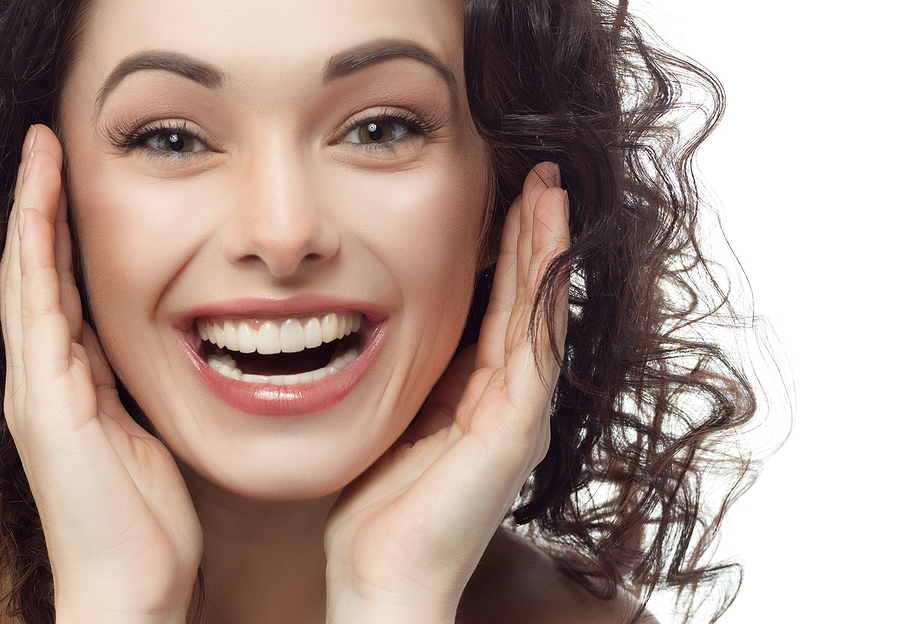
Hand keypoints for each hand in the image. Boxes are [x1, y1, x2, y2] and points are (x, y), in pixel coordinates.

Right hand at [1, 125, 202, 623]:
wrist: (132, 581)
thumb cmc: (146, 515)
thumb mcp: (145, 430)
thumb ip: (132, 386)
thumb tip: (146, 346)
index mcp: (70, 379)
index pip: (61, 286)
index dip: (62, 230)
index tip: (74, 176)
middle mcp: (42, 376)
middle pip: (33, 271)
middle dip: (38, 205)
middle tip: (48, 142)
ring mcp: (36, 388)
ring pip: (25, 281)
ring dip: (31, 215)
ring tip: (38, 155)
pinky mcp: (44, 404)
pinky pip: (36, 315)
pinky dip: (33, 261)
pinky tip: (36, 216)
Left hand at [324, 162, 569, 623]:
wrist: (381, 577)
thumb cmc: (379, 509)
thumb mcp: (395, 418)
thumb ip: (413, 374)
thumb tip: (393, 323)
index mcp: (481, 399)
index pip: (500, 311)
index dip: (507, 254)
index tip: (506, 198)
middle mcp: (512, 402)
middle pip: (529, 303)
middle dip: (535, 237)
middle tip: (542, 176)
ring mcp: (520, 415)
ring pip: (540, 314)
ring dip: (545, 249)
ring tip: (549, 190)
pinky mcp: (516, 429)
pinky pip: (534, 345)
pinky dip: (540, 290)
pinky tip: (543, 241)